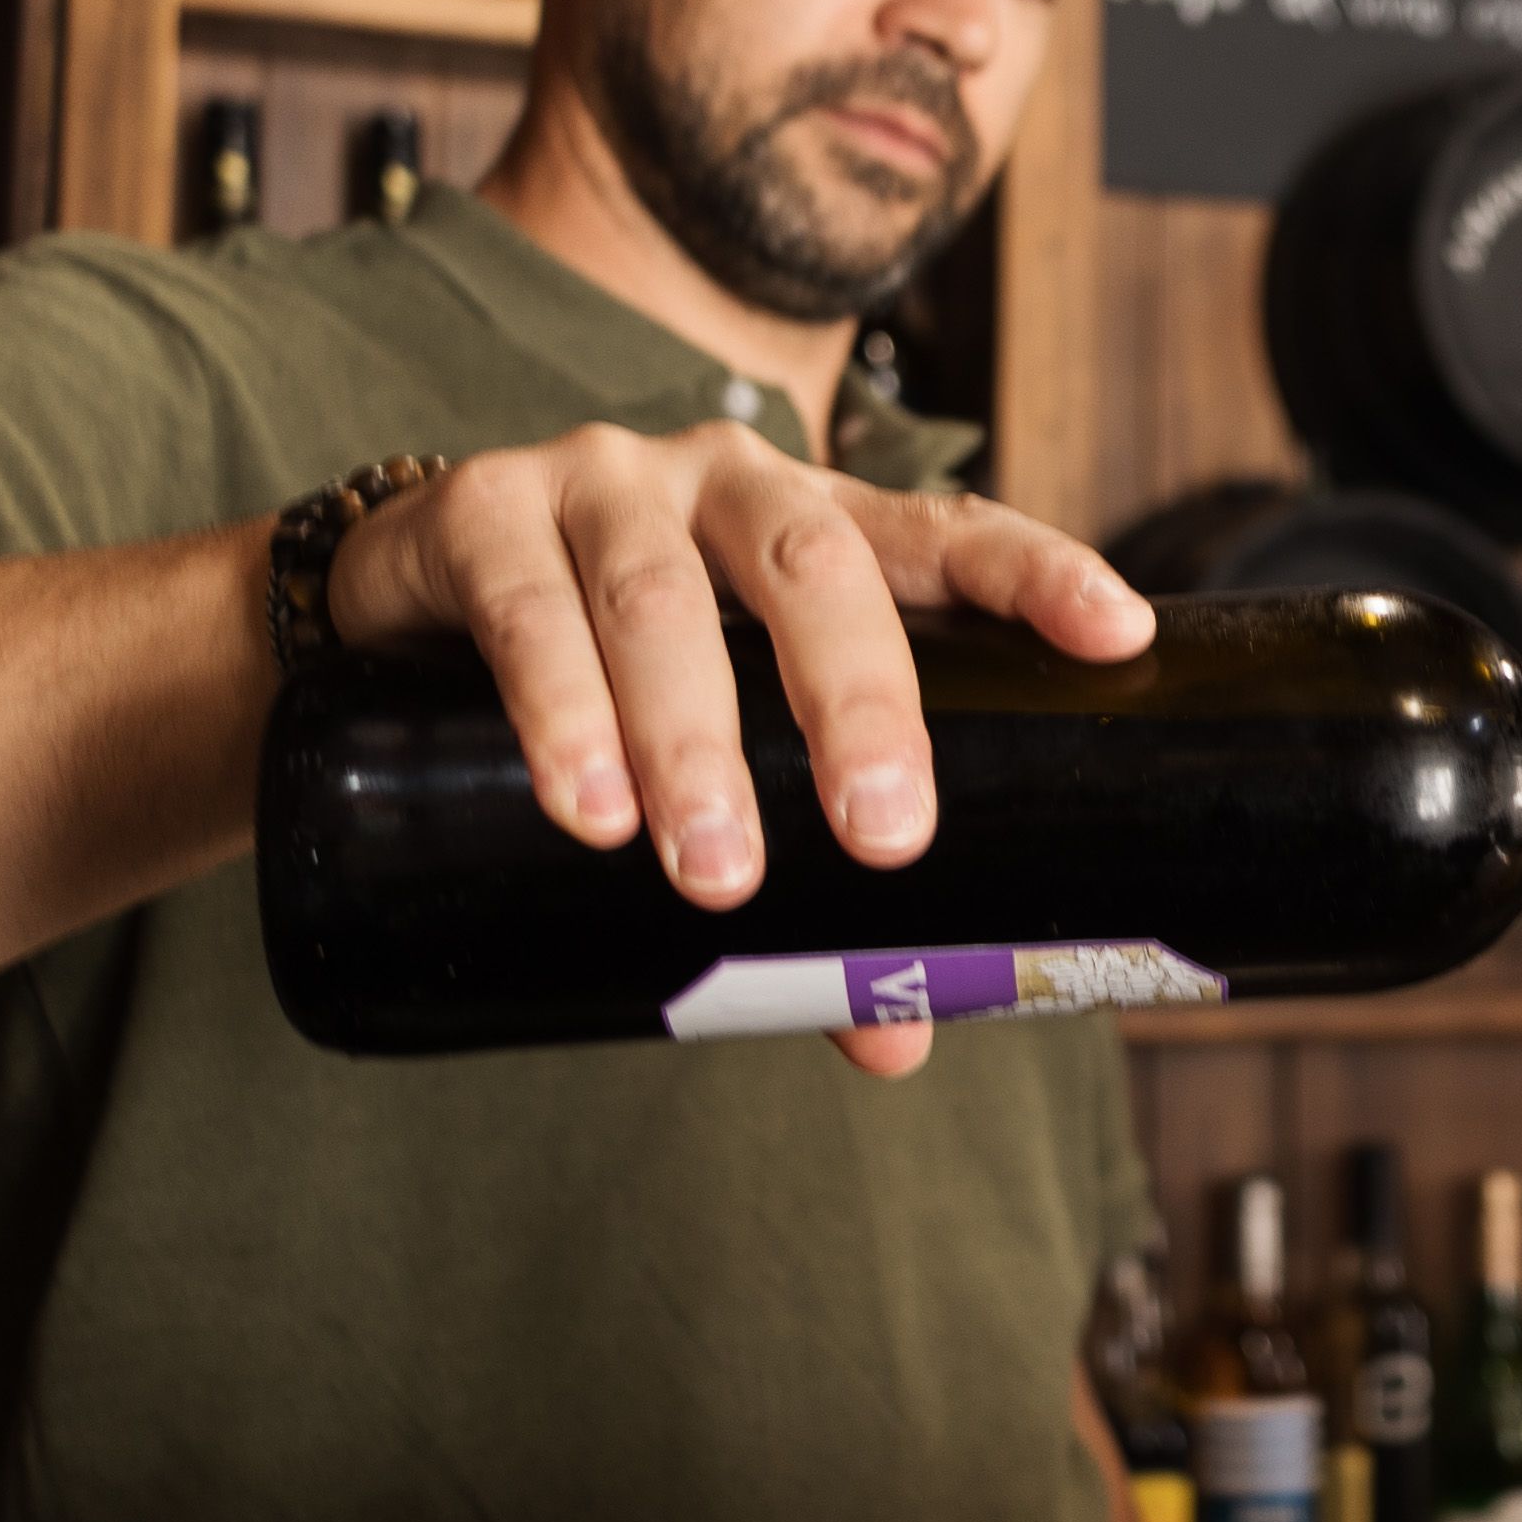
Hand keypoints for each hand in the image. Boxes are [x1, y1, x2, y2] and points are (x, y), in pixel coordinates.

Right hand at [322, 421, 1155, 1075]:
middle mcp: (725, 482)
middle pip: (814, 568)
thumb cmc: (615, 669)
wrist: (401, 603)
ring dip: (692, 740)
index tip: (1119, 634)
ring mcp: (601, 482)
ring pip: (660, 601)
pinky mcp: (479, 511)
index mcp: (818, 524)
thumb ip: (811, 885)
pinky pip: (525, 609)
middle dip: (858, 702)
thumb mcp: (727, 744)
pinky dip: (558, 713)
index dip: (1036, 574)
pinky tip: (588, 806)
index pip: (947, 536)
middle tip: (886, 837)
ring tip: (715, 870)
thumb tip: (893, 1039)